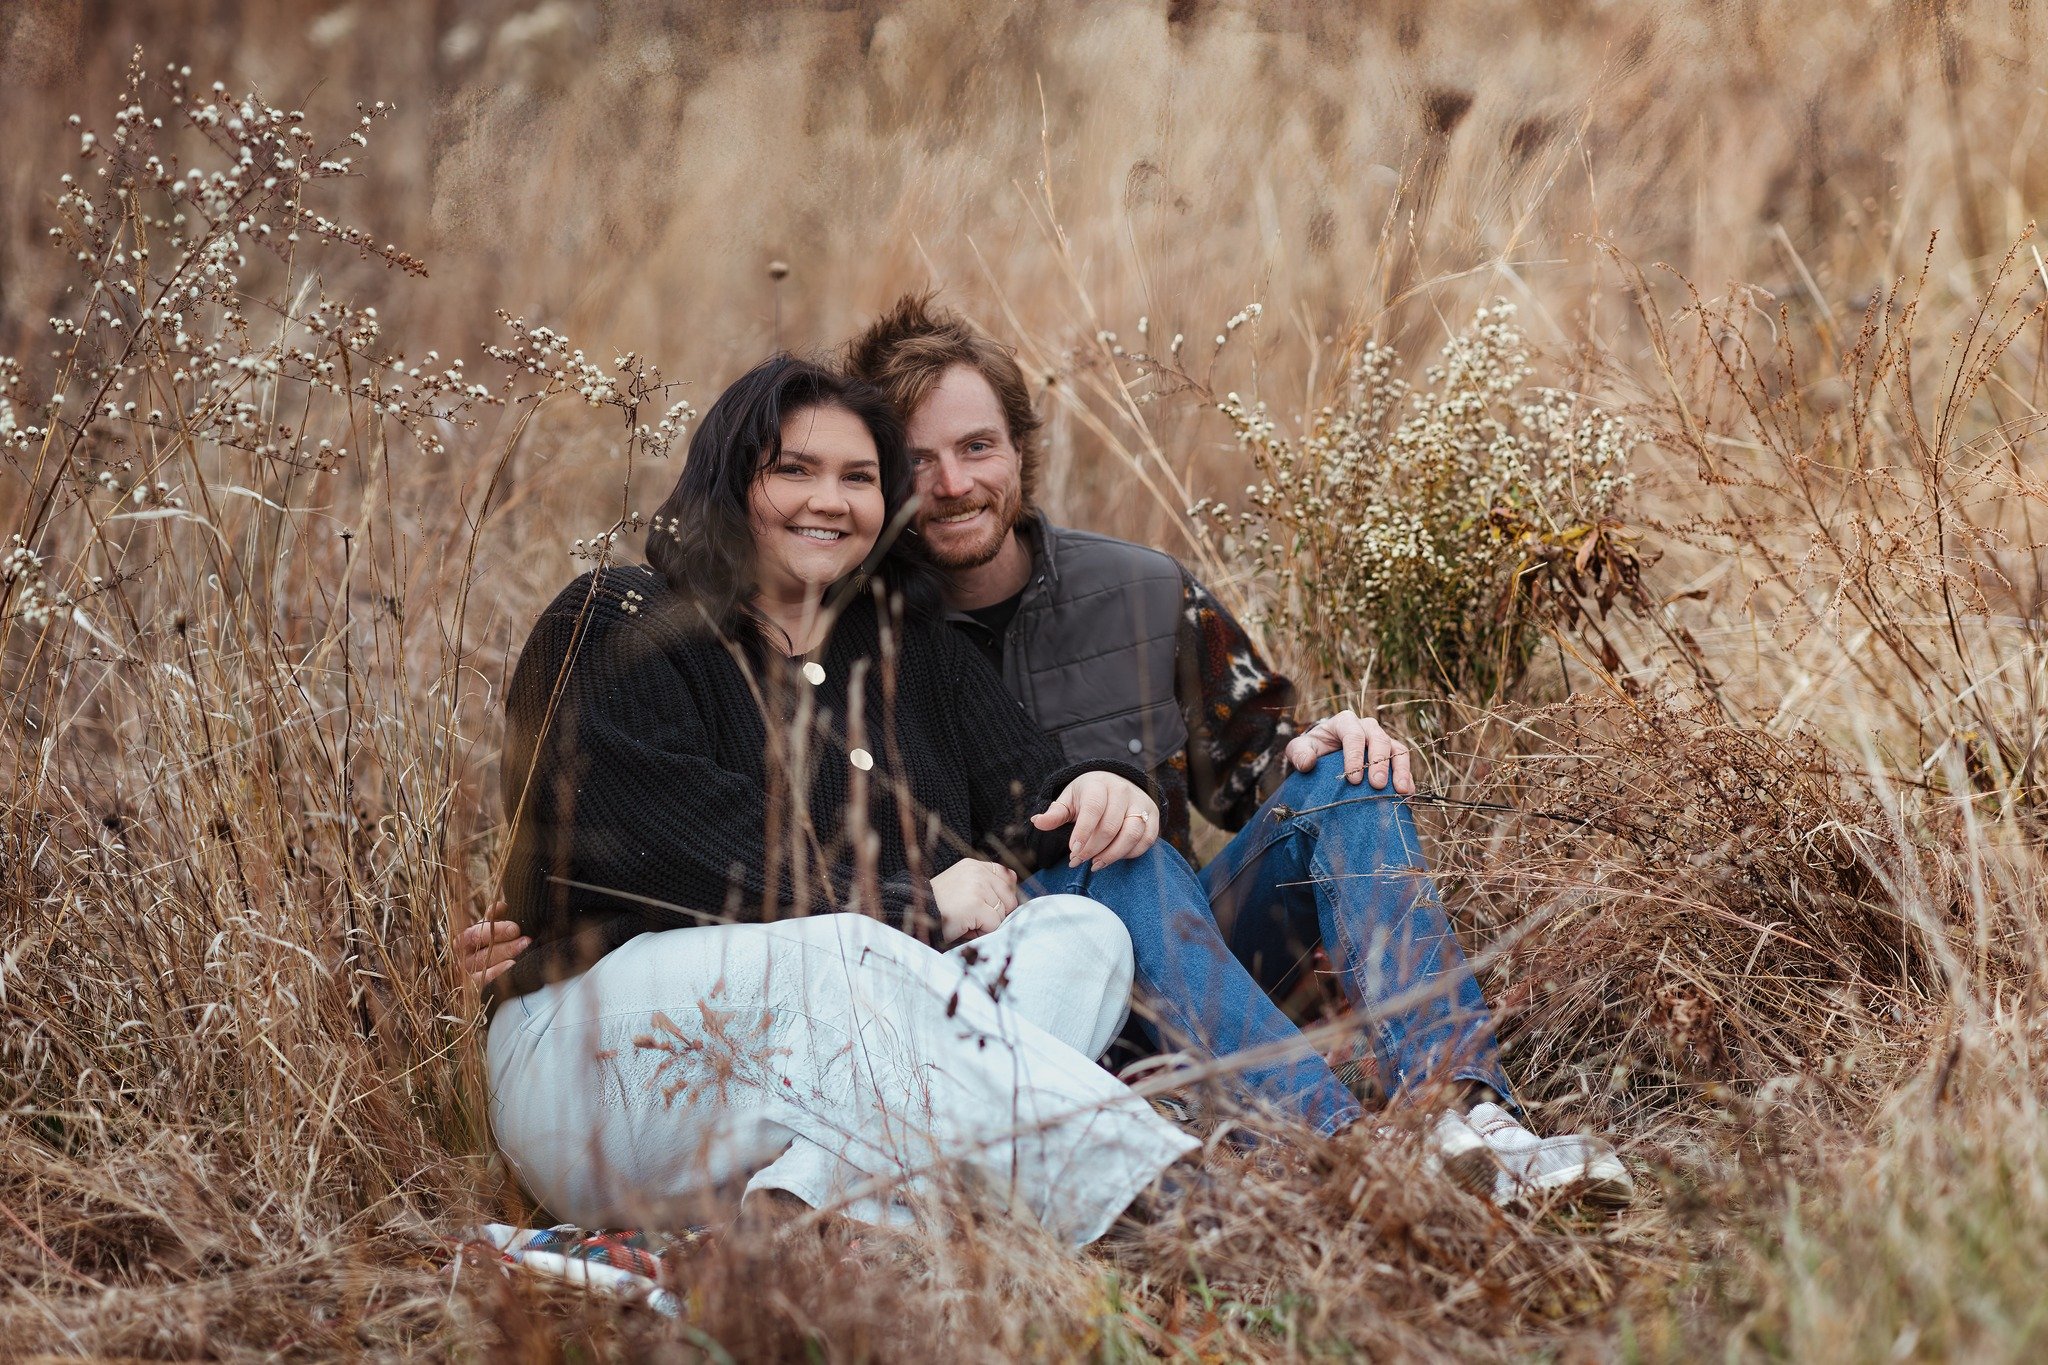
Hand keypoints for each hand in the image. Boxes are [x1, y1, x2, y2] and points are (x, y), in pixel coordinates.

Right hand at [458, 907, 528, 987]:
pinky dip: (497, 977)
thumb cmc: (488, 945)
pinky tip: (511, 970)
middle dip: (505, 947)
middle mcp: (461, 960)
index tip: (515, 928)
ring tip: (520, 957)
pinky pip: (483, 985)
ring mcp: (466, 977)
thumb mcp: (488, 929)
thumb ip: (494, 917)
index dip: (495, 930)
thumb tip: (500, 906)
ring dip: (502, 963)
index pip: (475, 934)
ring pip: (482, 970)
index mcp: (463, 941)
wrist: (479, 976)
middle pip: (481, 954)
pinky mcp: (472, 992)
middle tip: (526, 941)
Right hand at [931, 858, 1020, 941]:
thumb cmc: (938, 906)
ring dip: (986, 924)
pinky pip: (994, 925)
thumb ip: (986, 883)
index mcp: (973, 865)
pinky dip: (981, 932)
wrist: (915, 915)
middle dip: (995, 912)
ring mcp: (977, 887)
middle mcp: (976, 872)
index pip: (1006, 876)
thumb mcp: (962, 886)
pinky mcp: (975, 904)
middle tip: (972, 916)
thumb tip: (1014, 883)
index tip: (986, 905)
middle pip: (1009, 897)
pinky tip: (964, 927)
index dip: (1001, 896)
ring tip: (965, 920)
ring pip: (1002, 913)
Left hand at [1031, 771, 1159, 869]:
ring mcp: (1140, 804)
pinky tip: (1112, 857)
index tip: (1073, 850)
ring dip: (1111, 855)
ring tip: (1095, 864)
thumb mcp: (1069, 800)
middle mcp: (1123, 792)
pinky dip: (1129, 854)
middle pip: (1110, 827)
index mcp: (1098, 784)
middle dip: (1092, 849)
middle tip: (1077, 861)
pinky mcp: (1153, 817)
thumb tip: (1038, 822)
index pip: (1093, 809)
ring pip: (1131, 835)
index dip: (1083, 832)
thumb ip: (1055, 813)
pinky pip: (1145, 840)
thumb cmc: (1088, 795)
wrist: (1116, 783)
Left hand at [1283, 708, 1414, 792]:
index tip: (1353, 779)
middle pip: (1379, 739)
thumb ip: (1299, 753)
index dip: (1355, 755)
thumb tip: (1308, 763)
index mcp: (1345, 722)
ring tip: (1400, 790)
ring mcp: (1382, 739)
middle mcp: (1367, 727)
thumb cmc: (1313, 749)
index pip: (1354, 734)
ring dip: (1400, 770)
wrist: (1324, 753)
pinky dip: (1406, 777)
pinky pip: (1403, 762)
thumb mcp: (1299, 748)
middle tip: (1376, 785)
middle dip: (1379, 763)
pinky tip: (1407, 794)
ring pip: (1396, 749)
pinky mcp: (1391, 753)